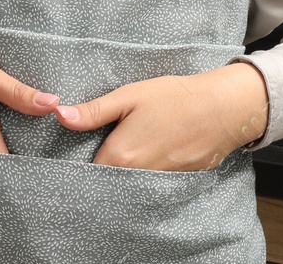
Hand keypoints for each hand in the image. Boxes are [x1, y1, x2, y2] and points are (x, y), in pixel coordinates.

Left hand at [52, 62, 268, 170]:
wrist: (223, 109)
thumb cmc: (174, 98)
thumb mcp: (129, 96)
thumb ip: (93, 111)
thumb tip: (60, 115)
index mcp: (121, 155)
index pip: (87, 171)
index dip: (78, 163)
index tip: (76, 152)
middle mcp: (138, 176)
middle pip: (107, 182)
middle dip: (100, 171)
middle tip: (100, 150)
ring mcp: (159, 183)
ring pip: (129, 186)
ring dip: (122, 175)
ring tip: (125, 151)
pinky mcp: (176, 183)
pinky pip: (150, 186)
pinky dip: (143, 177)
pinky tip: (147, 157)